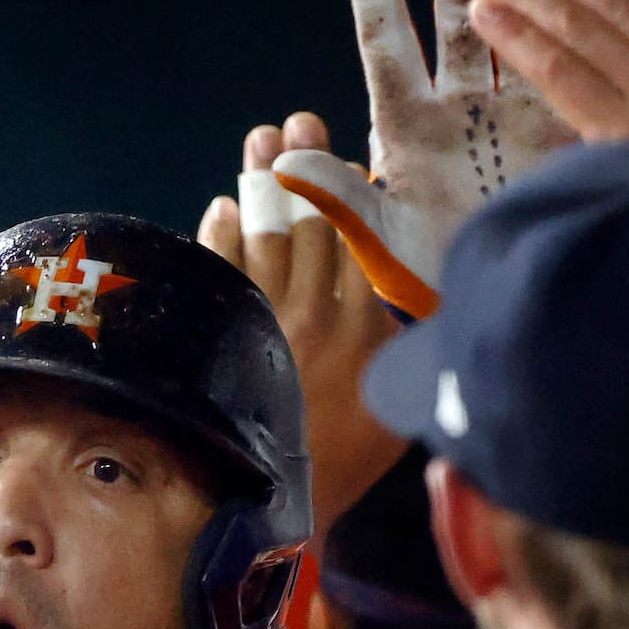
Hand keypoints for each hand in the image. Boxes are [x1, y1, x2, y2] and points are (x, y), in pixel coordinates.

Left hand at [203, 113, 405, 536]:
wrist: (279, 505)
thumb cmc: (348, 459)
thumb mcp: (399, 403)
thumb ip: (403, 344)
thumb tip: (410, 293)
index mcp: (366, 329)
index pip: (358, 241)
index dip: (347, 192)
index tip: (343, 155)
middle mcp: (316, 317)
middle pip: (307, 225)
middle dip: (300, 166)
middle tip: (293, 122)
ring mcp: (264, 324)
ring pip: (262, 237)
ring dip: (258, 184)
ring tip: (259, 140)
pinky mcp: (224, 337)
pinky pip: (219, 272)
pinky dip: (218, 235)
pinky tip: (221, 206)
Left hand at [274, 0, 576, 316]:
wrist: (502, 302)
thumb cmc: (429, 277)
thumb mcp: (378, 238)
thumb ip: (337, 196)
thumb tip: (281, 163)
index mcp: (403, 126)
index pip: (386, 44)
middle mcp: (454, 107)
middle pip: (451, 19)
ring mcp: (506, 110)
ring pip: (506, 25)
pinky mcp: (556, 123)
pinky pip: (558, 57)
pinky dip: (560, 13)